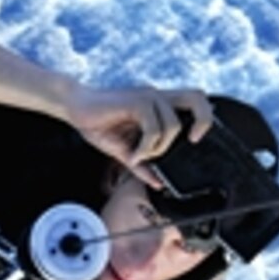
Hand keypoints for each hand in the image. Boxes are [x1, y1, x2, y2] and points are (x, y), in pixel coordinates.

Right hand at [66, 85, 213, 187]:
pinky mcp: (136, 101)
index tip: (196, 140)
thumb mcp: (123, 149)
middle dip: (203, 120)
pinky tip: (133, 155)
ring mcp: (147, 96)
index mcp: (158, 104)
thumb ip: (142, 164)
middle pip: (197, 97)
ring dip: (159, 147)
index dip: (204, 117)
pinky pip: (153, 127)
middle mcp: (157, 97)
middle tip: (194, 140)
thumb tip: (158, 183)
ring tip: (140, 156)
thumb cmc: (97, 124)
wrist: (73, 106)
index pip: (194, 101)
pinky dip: (146, 146)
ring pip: (172, 124)